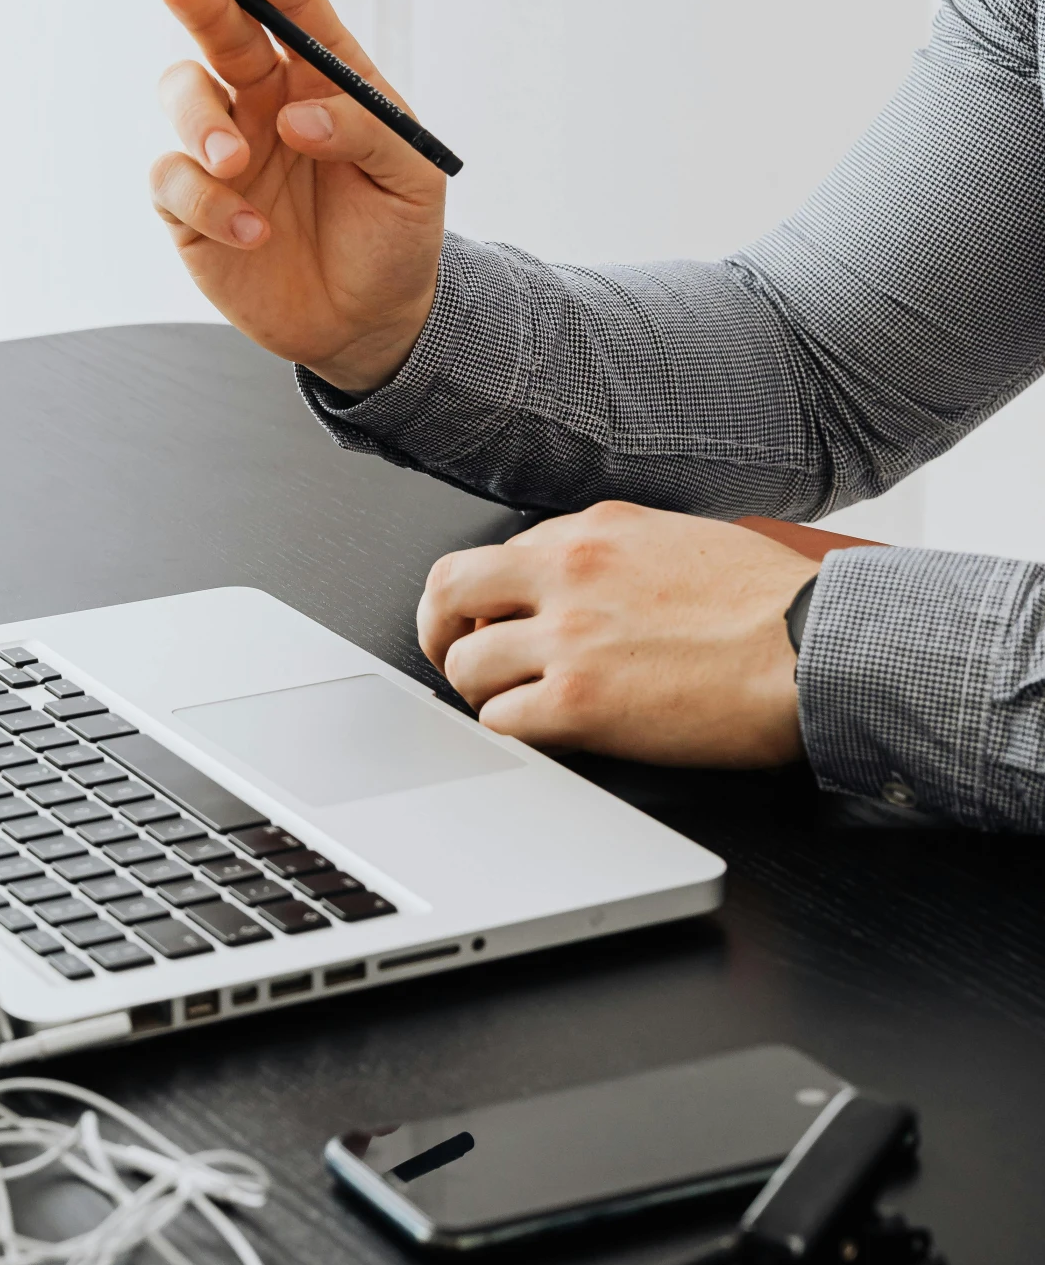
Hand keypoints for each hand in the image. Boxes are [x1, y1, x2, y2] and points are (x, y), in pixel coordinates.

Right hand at [150, 0, 444, 392]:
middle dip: (201, 1)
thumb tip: (298, 115)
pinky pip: (172, 181)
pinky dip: (207, 202)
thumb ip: (364, 131)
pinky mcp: (191, 208)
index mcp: (322, 79)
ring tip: (236, 162)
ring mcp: (224, 151)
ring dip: (200, 120)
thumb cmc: (394, 235)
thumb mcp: (411, 178)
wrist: (369, 322)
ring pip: (182, 94)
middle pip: (221, 32)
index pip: (290, 8)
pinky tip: (253, 234)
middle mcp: (264, 102)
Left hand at [417, 501, 809, 769]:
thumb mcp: (683, 540)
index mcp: (595, 529)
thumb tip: (587, 579)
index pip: (499, 555)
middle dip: (443, 629)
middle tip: (457, 657)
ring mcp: (569, 637)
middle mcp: (569, 571)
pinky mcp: (580, 704)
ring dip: (483, 691)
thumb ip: (619, 554)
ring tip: (514, 706)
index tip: (493, 619)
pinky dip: (512, 732)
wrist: (819, 648)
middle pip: (450, 590)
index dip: (488, 595)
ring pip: (466, 664)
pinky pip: (500, 722)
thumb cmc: (778, 603)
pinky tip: (543, 735)